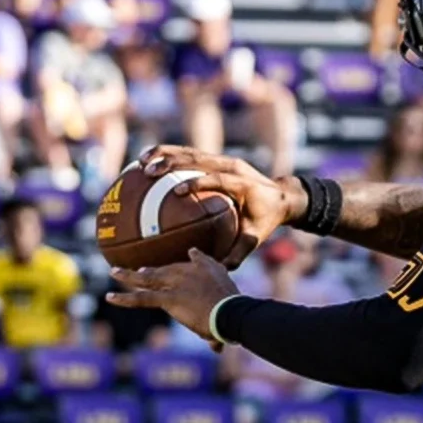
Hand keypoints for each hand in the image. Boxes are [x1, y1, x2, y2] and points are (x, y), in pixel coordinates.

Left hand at [107, 248, 239, 349]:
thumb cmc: (235, 313)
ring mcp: (177, 284)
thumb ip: (218, 330)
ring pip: (148, 279)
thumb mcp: (230, 316)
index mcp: (207, 269)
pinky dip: (125, 298)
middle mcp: (189, 271)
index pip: (193, 262)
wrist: (232, 311)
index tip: (187, 256)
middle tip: (138, 271)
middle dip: (151, 271)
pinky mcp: (168, 298)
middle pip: (165, 269)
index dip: (184, 263)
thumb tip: (216, 350)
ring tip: (114, 272)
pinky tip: (110, 298)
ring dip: (129, 276)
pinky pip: (142, 297)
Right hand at [140, 145, 304, 268]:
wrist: (281, 196)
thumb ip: (238, 253)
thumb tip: (216, 270)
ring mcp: (224, 160)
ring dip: (165, 154)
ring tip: (140, 162)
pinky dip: (169, 155)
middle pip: (200, 158)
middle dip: (172, 163)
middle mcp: (232, 166)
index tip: (177, 191)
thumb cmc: (266, 219)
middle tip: (148, 172)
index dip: (199, 182)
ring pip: (191, 152)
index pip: (220, 179)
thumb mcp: (255, 238)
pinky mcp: (217, 159)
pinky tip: (147, 160)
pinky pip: (190, 154)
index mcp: (243, 184)